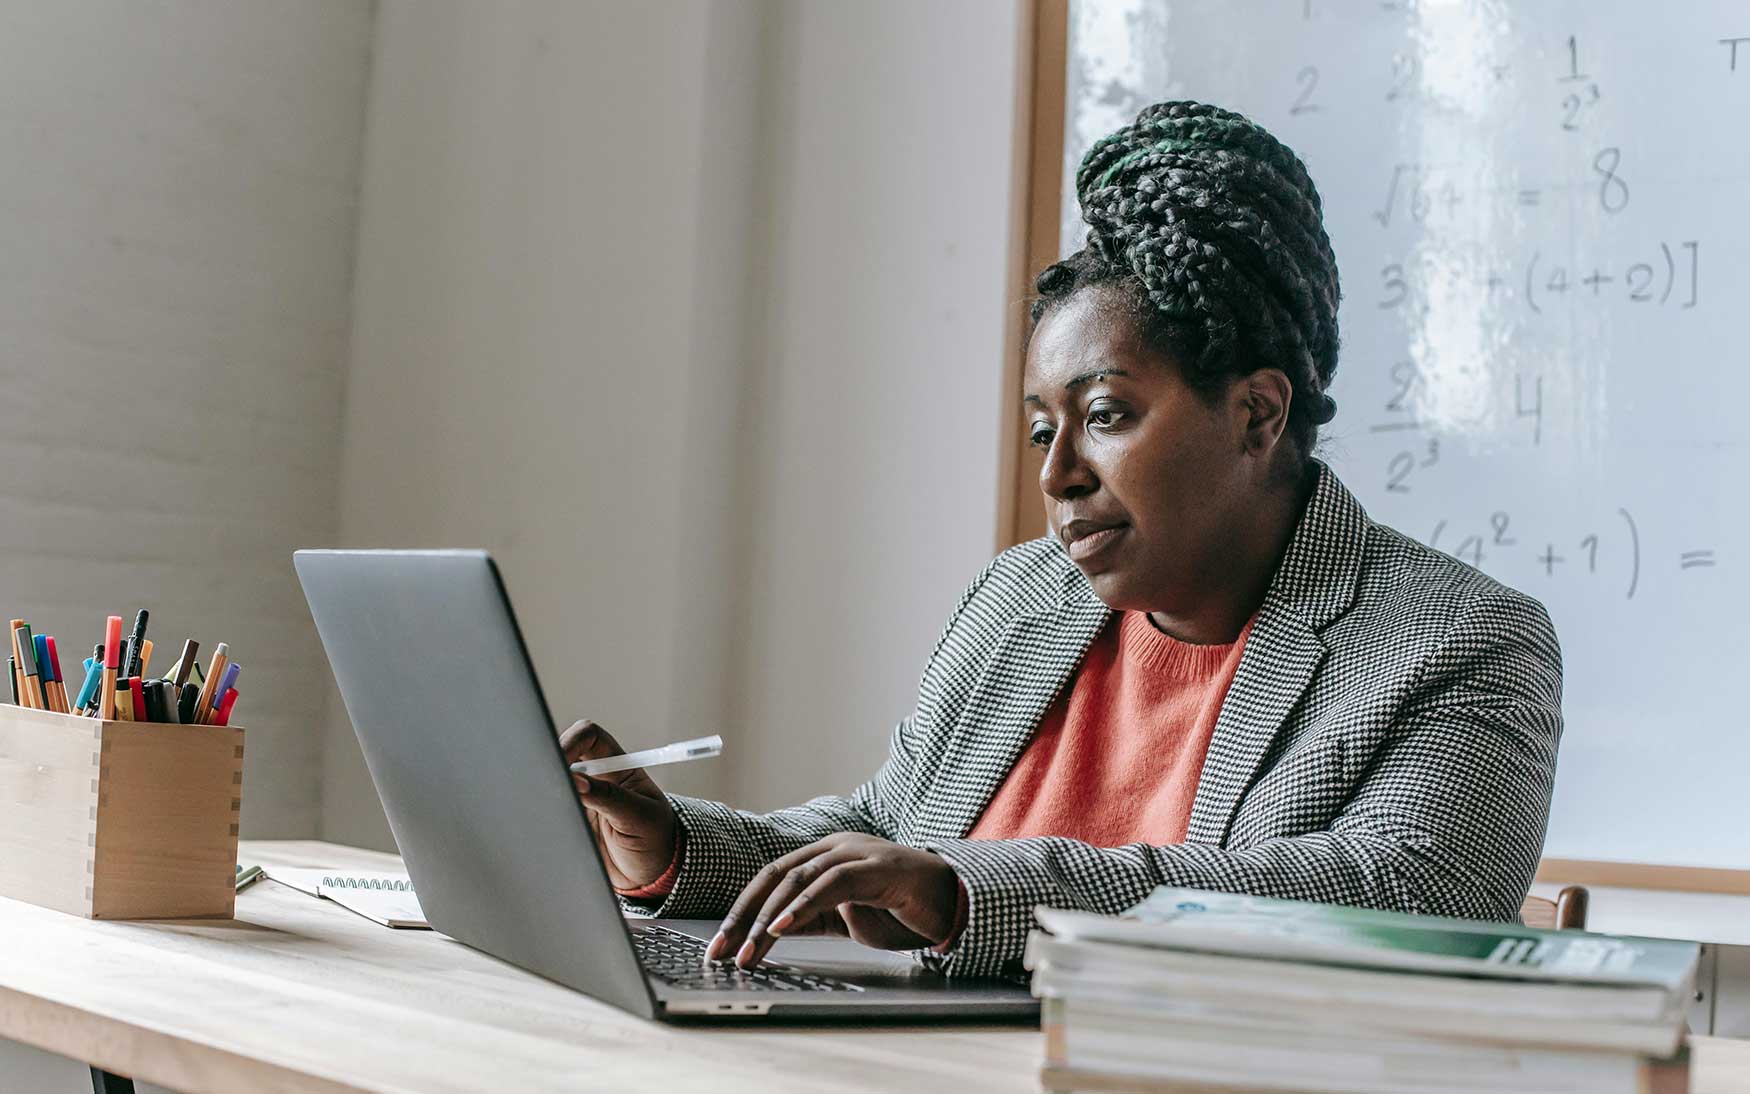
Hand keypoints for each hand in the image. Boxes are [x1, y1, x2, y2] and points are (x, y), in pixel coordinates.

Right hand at [559, 720, 678, 890]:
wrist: (652, 876)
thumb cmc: (656, 840)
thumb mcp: (639, 817)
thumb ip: (610, 797)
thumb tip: (577, 780)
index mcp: (618, 767)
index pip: (589, 736)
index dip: (571, 741)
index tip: (560, 762)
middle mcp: (595, 779)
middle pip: (562, 754)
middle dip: (550, 765)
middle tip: (547, 787)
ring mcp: (580, 800)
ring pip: (551, 784)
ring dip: (548, 793)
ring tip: (558, 813)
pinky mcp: (569, 822)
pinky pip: (549, 812)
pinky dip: (545, 815)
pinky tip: (554, 827)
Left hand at [704, 833, 960, 968]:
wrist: (954, 904)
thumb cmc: (901, 909)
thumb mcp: (845, 919)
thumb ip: (811, 918)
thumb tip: (770, 933)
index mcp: (825, 856)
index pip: (772, 878)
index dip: (742, 911)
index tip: (720, 945)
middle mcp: (836, 847)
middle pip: (776, 876)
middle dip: (744, 916)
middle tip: (722, 951)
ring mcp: (857, 852)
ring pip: (798, 879)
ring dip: (768, 918)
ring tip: (750, 951)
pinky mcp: (877, 867)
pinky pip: (832, 883)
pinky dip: (803, 905)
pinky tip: (783, 927)